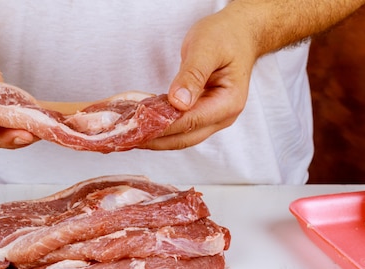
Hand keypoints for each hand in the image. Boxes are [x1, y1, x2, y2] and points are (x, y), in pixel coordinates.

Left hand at [140, 9, 257, 149]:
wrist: (238, 33)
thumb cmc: (225, 37)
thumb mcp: (206, 48)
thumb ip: (193, 75)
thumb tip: (179, 102)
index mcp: (228, 103)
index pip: (190, 121)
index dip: (162, 127)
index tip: (137, 127)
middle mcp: (222, 116)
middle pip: (184, 138)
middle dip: (154, 140)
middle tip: (125, 138)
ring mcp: (213, 118)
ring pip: (180, 137)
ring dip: (155, 137)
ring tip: (129, 134)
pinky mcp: (202, 115)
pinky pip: (179, 126)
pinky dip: (160, 127)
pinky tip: (141, 123)